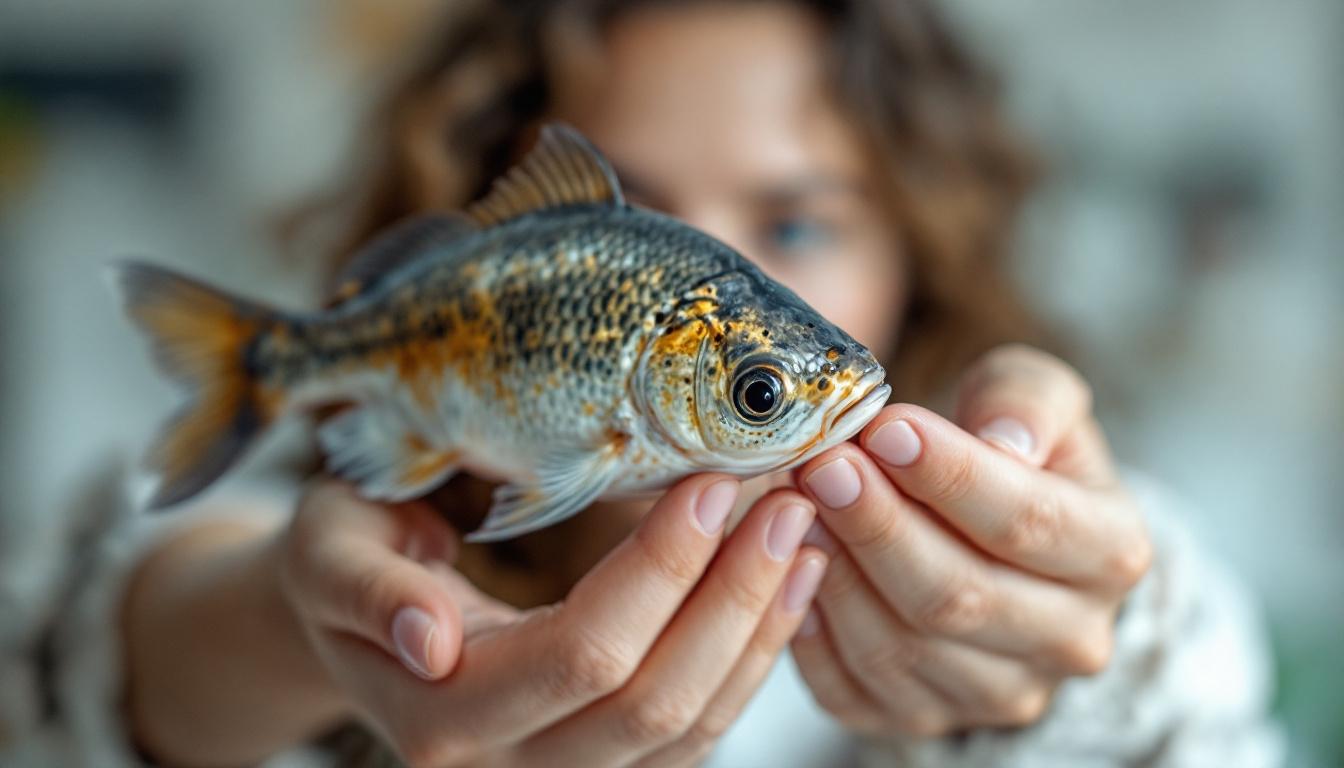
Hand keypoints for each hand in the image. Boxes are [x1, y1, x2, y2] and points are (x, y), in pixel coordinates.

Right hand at [277, 475, 828, 766]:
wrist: (359, 606)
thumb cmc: (347, 552)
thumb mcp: (329, 548)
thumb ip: (367, 590)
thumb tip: (434, 640)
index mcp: (439, 712)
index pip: (582, 654)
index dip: (661, 571)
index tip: (712, 481)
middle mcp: (505, 767)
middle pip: (654, 703)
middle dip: (732, 597)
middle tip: (786, 501)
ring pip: (691, 728)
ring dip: (758, 628)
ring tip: (804, 536)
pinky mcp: (605, 759)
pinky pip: (697, 729)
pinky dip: (751, 656)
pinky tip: (783, 587)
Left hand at [788, 345, 1151, 735]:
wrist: (988, 526)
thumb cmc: (1010, 449)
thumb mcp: (1032, 396)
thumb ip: (1026, 400)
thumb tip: (1005, 441)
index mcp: (1112, 555)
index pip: (1031, 522)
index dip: (952, 477)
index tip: (886, 428)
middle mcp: (1068, 639)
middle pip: (960, 595)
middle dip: (880, 525)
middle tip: (823, 465)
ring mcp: (997, 691)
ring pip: (901, 646)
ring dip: (839, 570)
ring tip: (796, 502)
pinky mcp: (922, 716)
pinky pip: (853, 685)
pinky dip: (812, 624)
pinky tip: (791, 561)